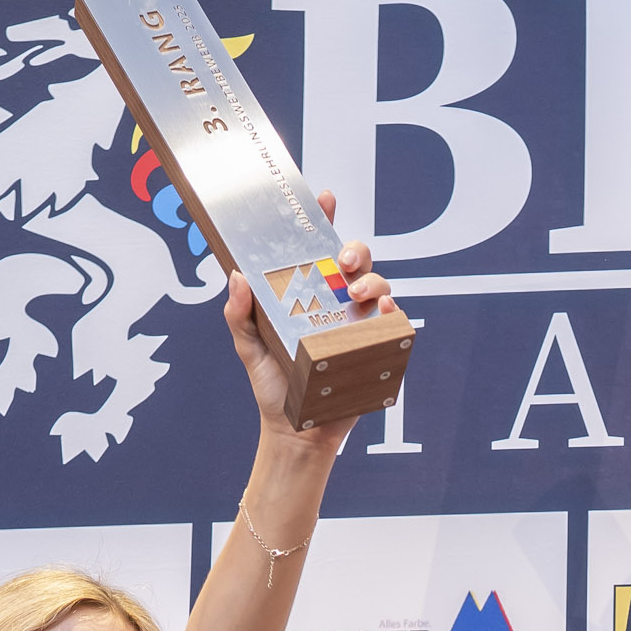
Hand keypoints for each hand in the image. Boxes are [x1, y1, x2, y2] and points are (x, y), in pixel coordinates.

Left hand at [222, 189, 399, 457]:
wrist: (295, 432)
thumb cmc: (273, 386)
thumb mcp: (248, 345)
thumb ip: (237, 313)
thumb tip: (236, 276)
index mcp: (309, 293)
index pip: (319, 249)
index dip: (324, 221)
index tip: (325, 198)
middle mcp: (337, 303)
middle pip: (357, 262)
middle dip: (355, 251)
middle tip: (342, 261)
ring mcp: (359, 325)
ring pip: (379, 286)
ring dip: (373, 280)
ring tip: (357, 291)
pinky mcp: (376, 349)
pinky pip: (394, 324)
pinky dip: (393, 312)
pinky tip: (384, 310)